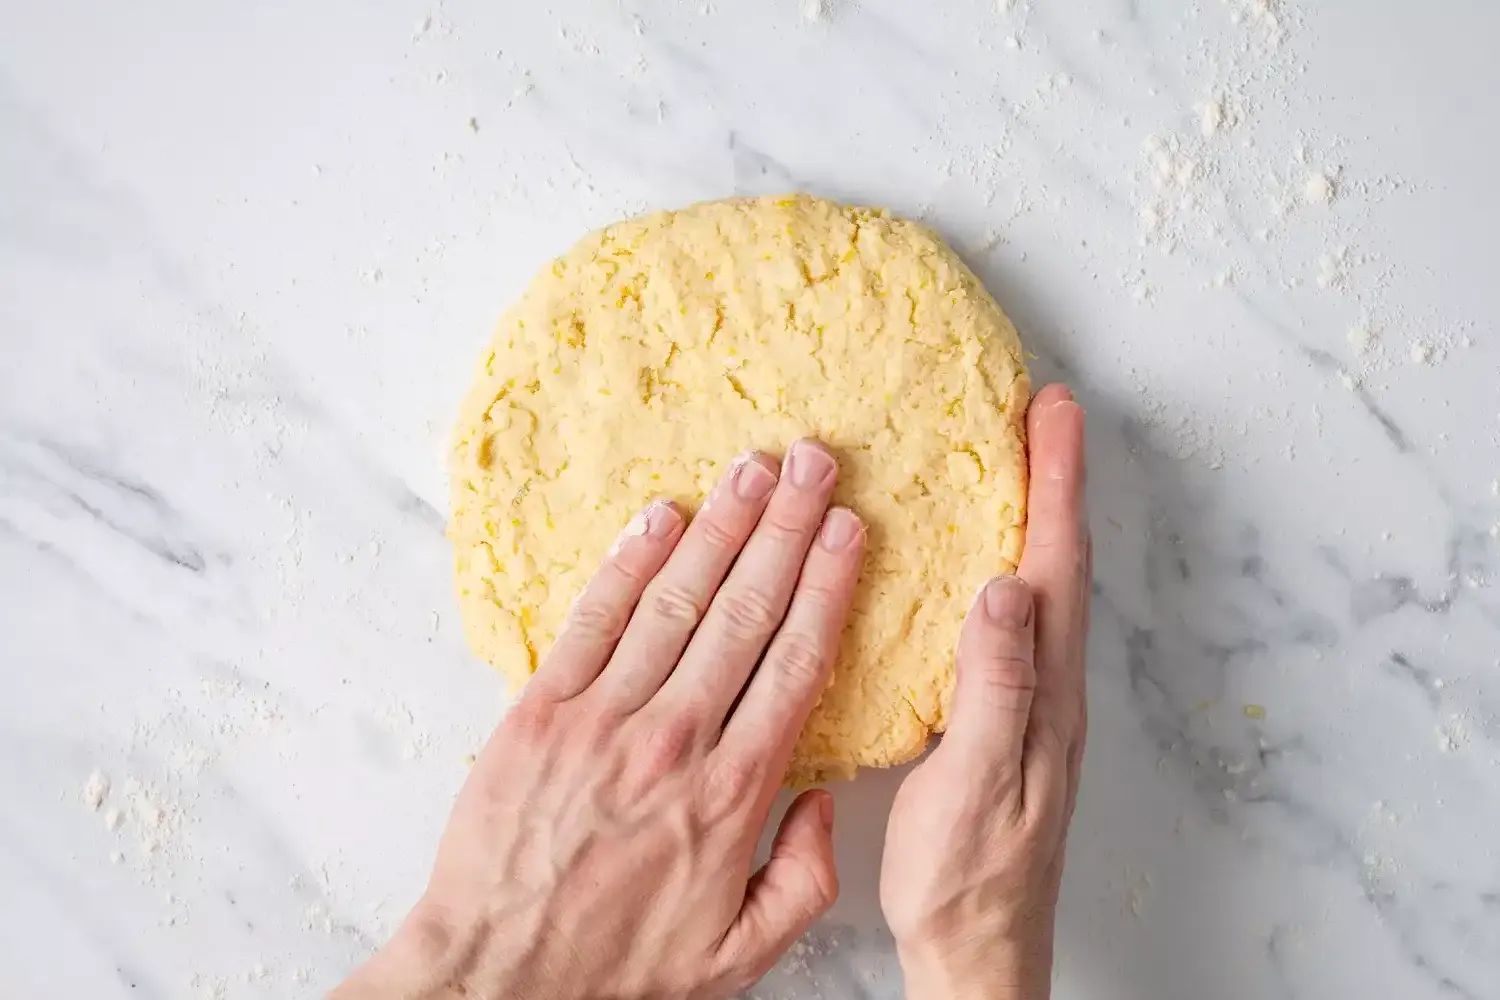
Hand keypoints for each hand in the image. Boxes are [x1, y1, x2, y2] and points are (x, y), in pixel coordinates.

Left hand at [333, 441, 864, 999]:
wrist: (494, 983)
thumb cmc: (619, 972)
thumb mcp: (742, 955)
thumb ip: (806, 877)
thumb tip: (827, 799)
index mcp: (733, 794)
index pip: (796, 664)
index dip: (826, 585)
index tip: (848, 528)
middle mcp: (673, 741)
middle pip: (745, 612)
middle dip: (785, 528)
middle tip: (812, 463)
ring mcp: (601, 720)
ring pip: (674, 600)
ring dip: (719, 526)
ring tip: (753, 467)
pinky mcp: (539, 713)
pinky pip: (591, 620)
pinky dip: (627, 562)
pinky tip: (660, 516)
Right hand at [880, 383, 1089, 999]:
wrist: (977, 946)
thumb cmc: (968, 874)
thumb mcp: (979, 779)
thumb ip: (996, 687)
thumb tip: (1005, 588)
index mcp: (1045, 688)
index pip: (1055, 565)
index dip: (1055, 482)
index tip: (1053, 412)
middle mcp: (1051, 686)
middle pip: (1060, 564)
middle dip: (1055, 481)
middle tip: (1044, 414)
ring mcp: (1035, 703)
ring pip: (1043, 589)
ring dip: (1037, 518)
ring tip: (1020, 465)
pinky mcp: (1010, 718)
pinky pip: (1018, 621)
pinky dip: (1011, 567)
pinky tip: (984, 566)